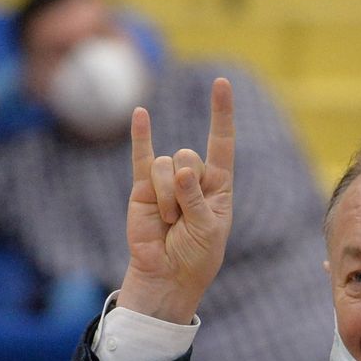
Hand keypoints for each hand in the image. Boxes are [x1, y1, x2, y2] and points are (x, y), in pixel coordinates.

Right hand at [116, 76, 233, 324]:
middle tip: (184, 219)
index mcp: (217, 185)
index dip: (221, 114)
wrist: (167, 277)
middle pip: (190, 156)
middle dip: (187, 187)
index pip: (221, 143)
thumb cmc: (196, 257)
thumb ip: (197, 198)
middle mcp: (192, 178)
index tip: (221, 83)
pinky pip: (142, 158)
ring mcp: (166, 182)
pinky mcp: (142, 189)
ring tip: (169, 222)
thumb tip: (180, 171)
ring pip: (166, 166)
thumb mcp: (209, 229)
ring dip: (169, 197)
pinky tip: (139, 114)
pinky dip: (141, 136)